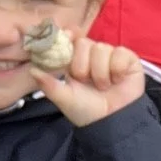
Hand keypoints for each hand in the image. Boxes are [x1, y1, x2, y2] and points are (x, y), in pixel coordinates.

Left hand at [31, 31, 147, 127]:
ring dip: (100, 72)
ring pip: (101, 49)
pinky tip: (117, 80)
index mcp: (75, 61)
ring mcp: (110, 55)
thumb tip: (32, 70)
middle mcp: (92, 55)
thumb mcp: (65, 98)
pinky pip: (120, 53)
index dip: (66, 38)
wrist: (112, 122)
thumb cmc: (87, 110)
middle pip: (83, 43)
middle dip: (82, 65)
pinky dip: (117, 69)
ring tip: (104, 86)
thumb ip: (49, 85)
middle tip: (86, 81)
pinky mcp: (128, 59)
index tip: (65, 39)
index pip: (69, 41)